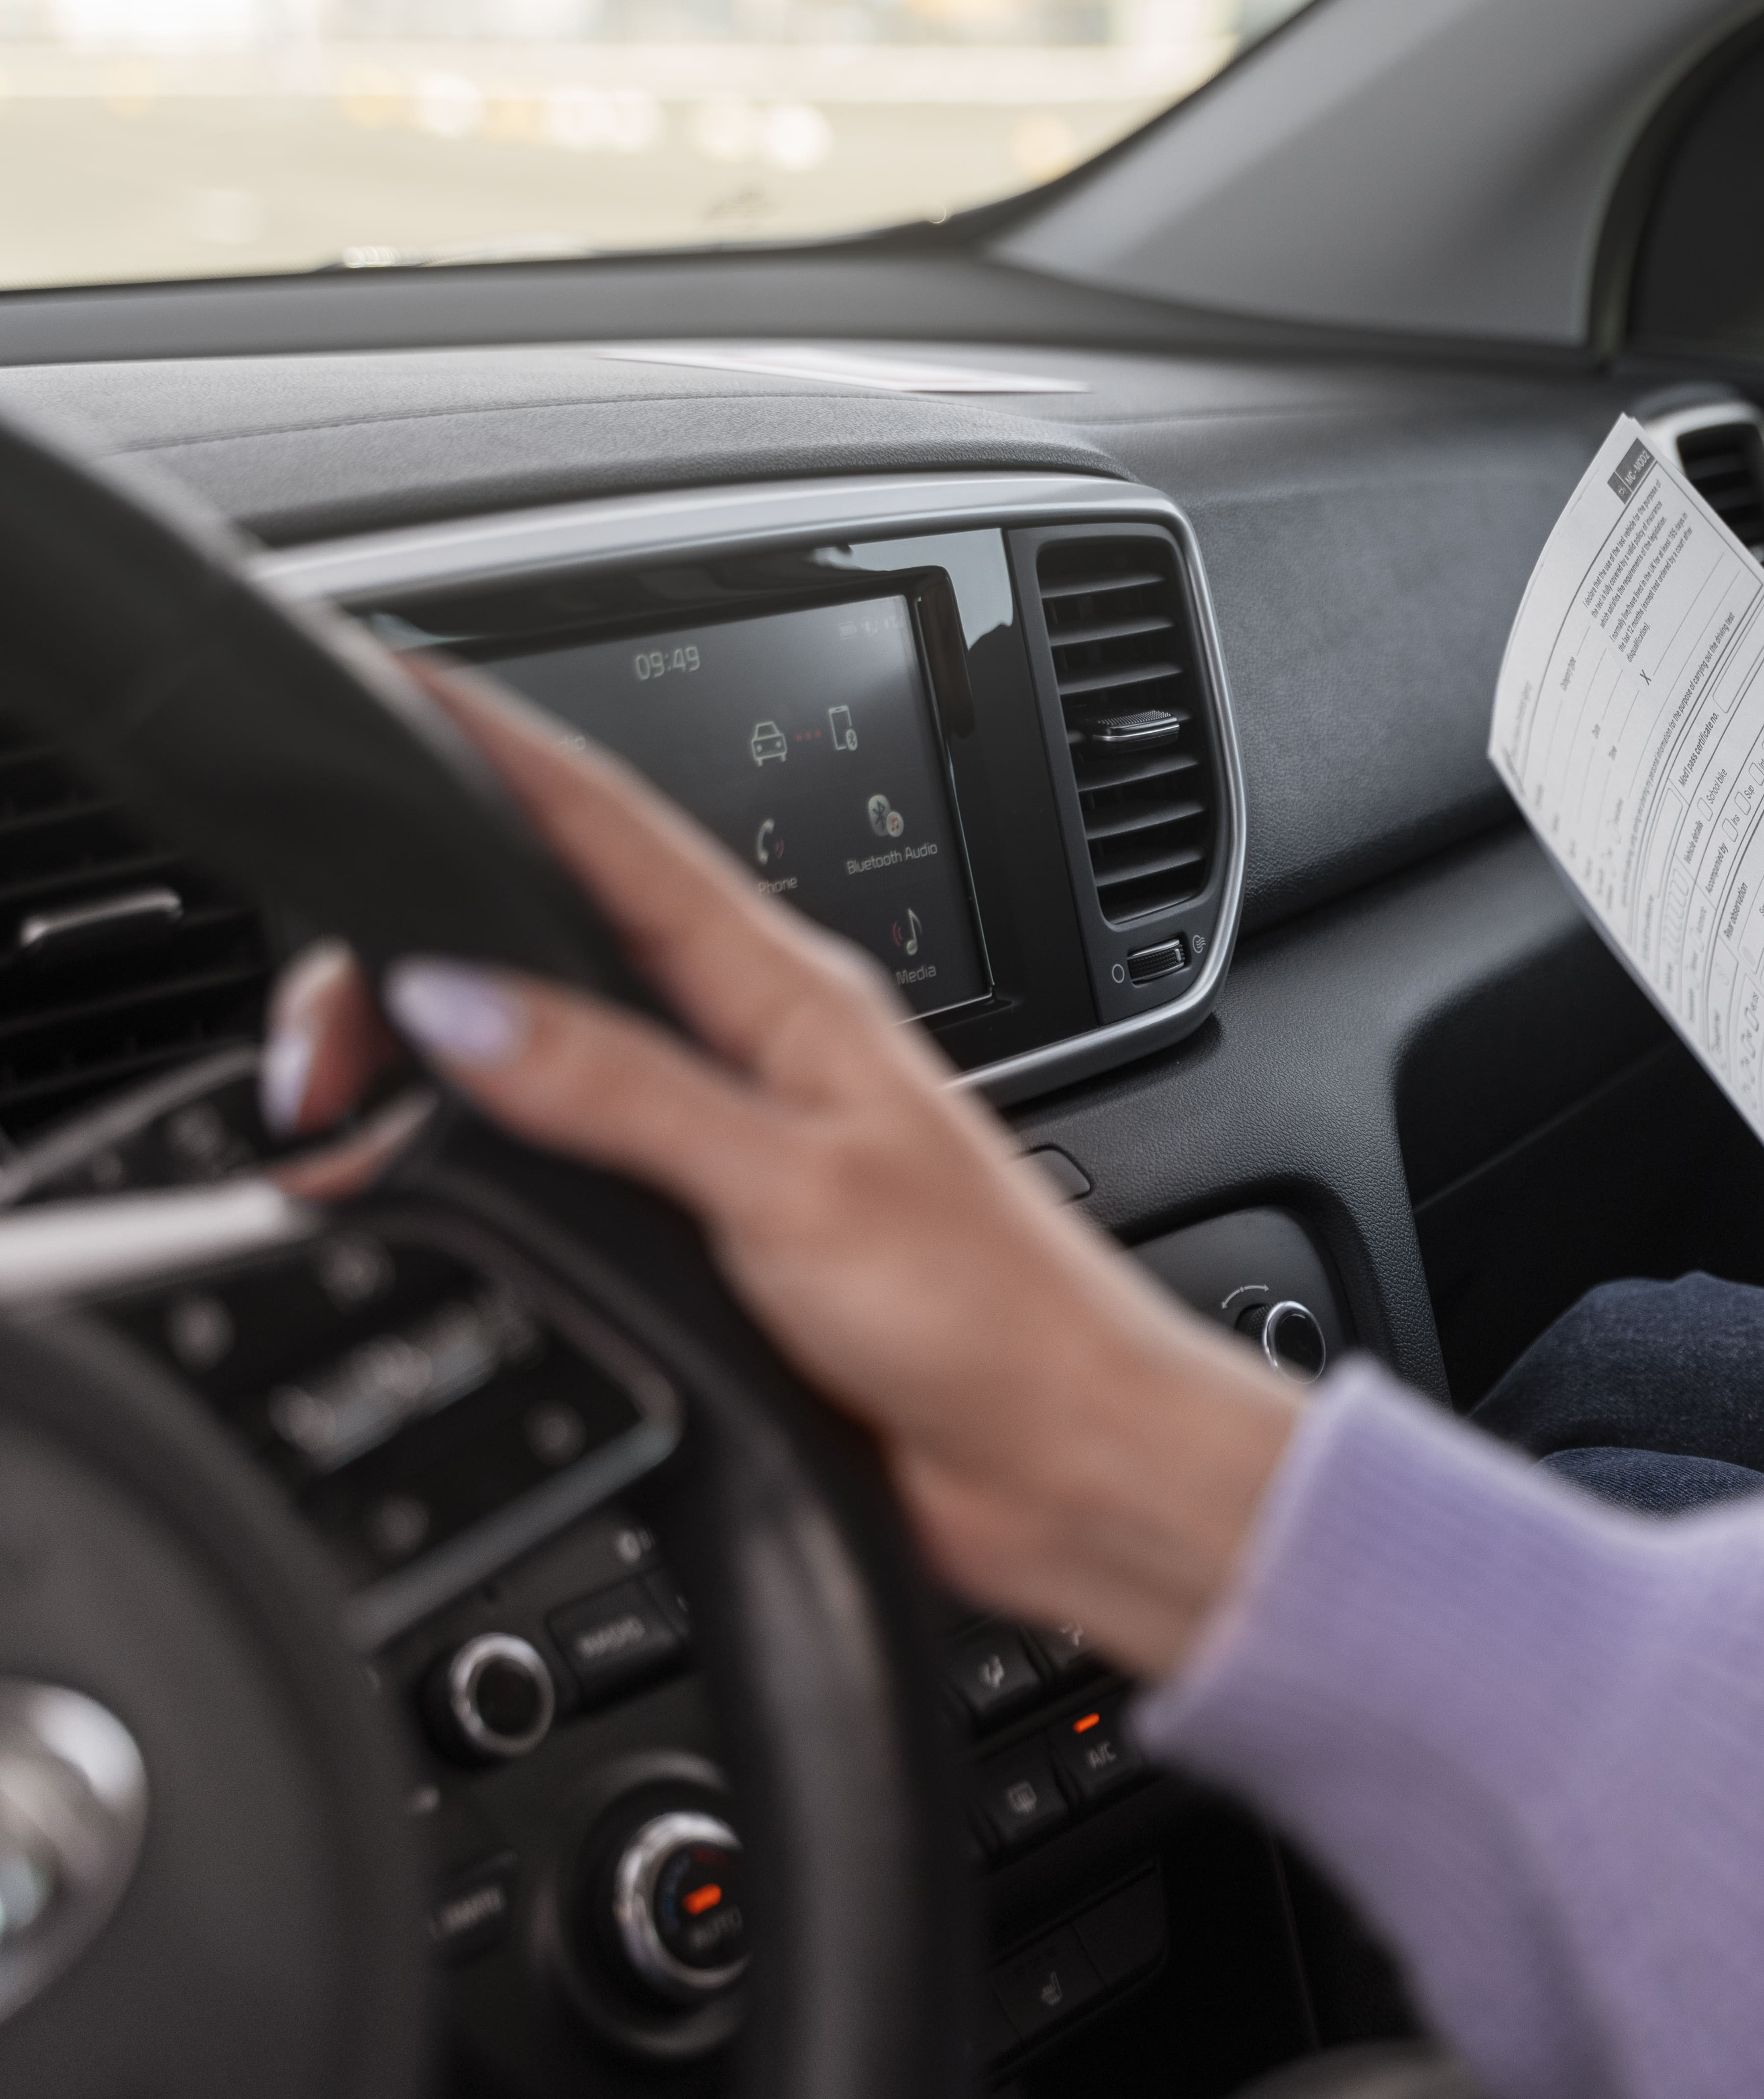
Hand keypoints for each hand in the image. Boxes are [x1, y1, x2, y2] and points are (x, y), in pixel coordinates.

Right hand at [261, 664, 1297, 1678]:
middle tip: (320, 1008)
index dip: (505, 751)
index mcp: (792, 995)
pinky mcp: (723, 1230)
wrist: (1064, 1457)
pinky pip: (582, 1151)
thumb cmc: (989, 1315)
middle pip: (562, 936)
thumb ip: (622, 1091)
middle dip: (426, 934)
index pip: (620, 832)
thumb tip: (459, 999)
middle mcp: (760, 1048)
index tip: (407, 686)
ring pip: (560, 1040)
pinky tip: (449, 1153)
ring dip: (453, 1036)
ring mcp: (739, 1137)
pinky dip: (496, 1141)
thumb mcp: (792, 1185)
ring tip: (348, 1062)